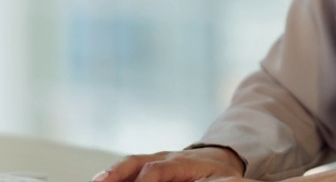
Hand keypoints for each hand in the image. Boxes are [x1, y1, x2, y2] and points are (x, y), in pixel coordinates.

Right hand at [94, 146, 245, 181]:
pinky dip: (114, 175)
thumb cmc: (220, 173)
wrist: (220, 156)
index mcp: (182, 162)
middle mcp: (164, 157)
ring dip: (110, 173)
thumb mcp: (225, 180)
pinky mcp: (148, 165)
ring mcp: (154, 159)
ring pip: (129, 162)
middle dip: (117, 172)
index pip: (158, 169)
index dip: (145, 181)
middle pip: (137, 161)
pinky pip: (129, 168)